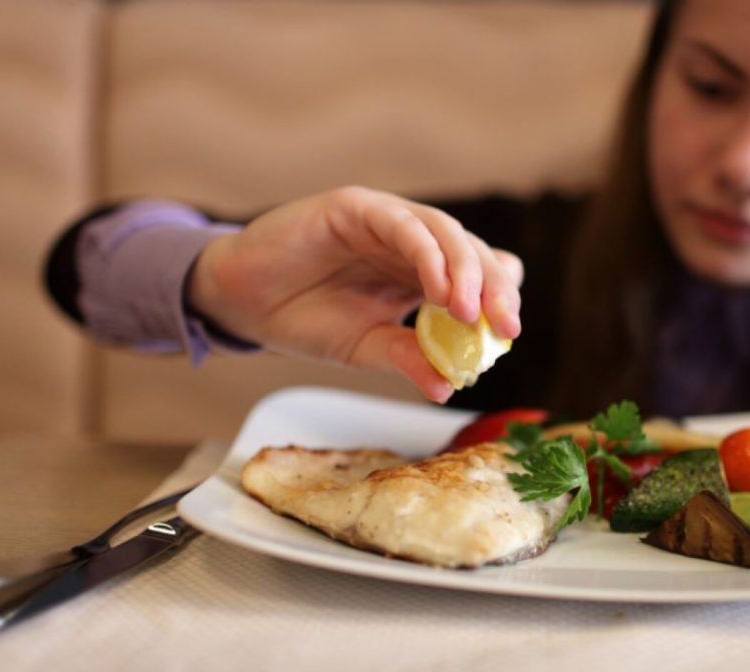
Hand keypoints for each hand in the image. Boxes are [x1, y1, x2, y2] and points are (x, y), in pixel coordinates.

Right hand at [187, 186, 522, 402]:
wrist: (241, 301)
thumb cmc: (304, 318)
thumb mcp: (364, 347)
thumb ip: (407, 358)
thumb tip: (449, 386)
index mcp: (420, 272)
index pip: (478, 276)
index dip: (499, 298)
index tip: (509, 336)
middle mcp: (411, 242)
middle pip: (473, 252)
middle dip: (494, 289)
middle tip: (505, 328)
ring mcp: (386, 220)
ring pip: (445, 233)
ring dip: (465, 271)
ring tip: (471, 312)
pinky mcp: (356, 206)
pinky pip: (402, 224)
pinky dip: (427, 254)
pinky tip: (439, 289)